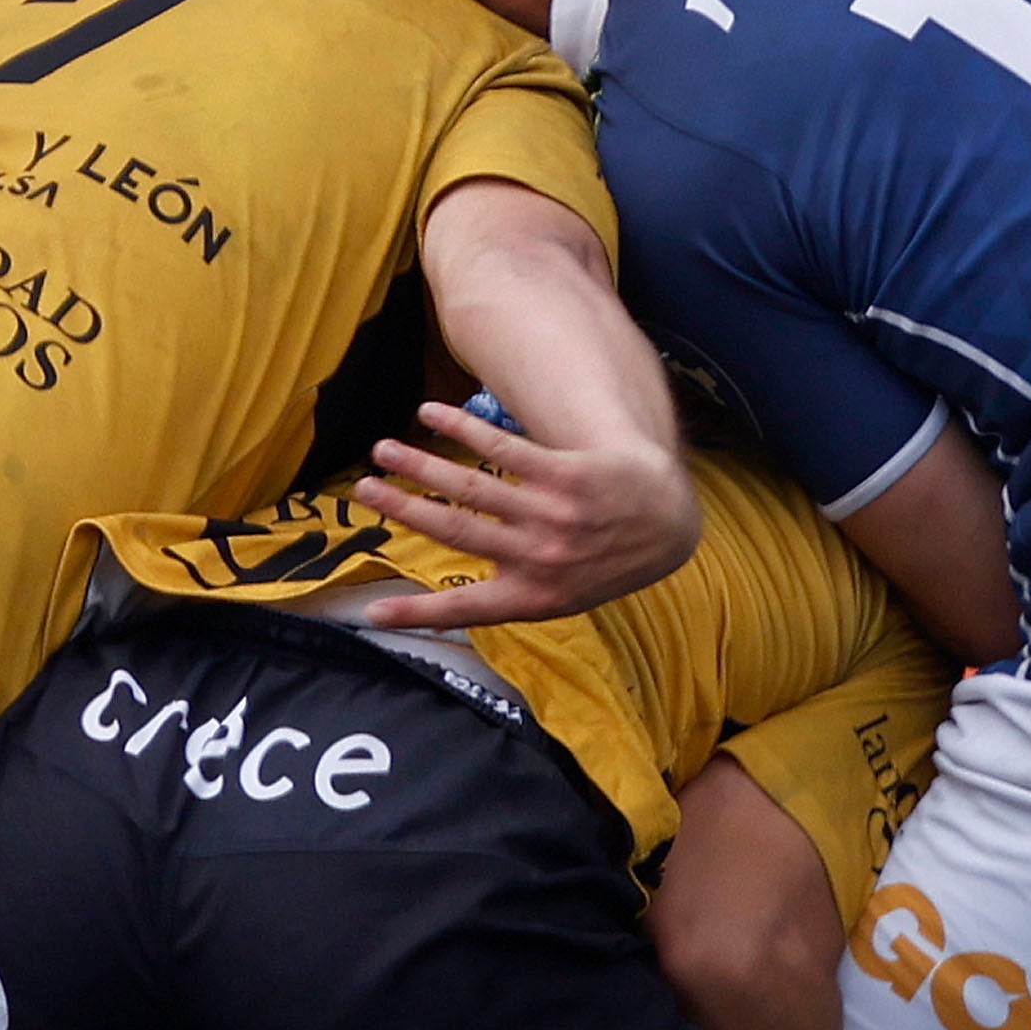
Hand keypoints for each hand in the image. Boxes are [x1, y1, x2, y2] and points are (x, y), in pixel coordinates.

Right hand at [352, 400, 700, 629]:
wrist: (668, 526)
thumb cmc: (605, 562)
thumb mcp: (564, 595)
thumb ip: (513, 596)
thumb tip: (448, 614)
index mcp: (535, 596)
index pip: (466, 609)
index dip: (417, 616)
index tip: (370, 615)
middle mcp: (541, 557)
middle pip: (456, 530)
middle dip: (403, 509)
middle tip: (362, 490)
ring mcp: (555, 513)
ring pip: (472, 486)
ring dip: (421, 464)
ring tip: (384, 449)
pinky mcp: (569, 473)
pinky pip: (505, 448)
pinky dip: (462, 429)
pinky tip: (430, 413)